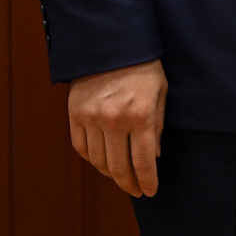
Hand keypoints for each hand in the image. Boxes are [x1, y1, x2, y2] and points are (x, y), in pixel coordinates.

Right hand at [67, 59, 167, 196]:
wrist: (111, 44)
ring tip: (121, 177)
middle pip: (119, 166)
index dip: (147, 181)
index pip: (143, 161)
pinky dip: (91, 159)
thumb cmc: (144, 67)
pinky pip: (81, 147)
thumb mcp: (160, 93)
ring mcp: (91, 118)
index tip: (150, 192)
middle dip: (129, 183)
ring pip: (98, 161)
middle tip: (136, 190)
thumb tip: (153, 157)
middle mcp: (113, 120)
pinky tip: (102, 161)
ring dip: (110, 174)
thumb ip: (157, 125)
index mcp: (140, 115)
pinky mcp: (74, 114)